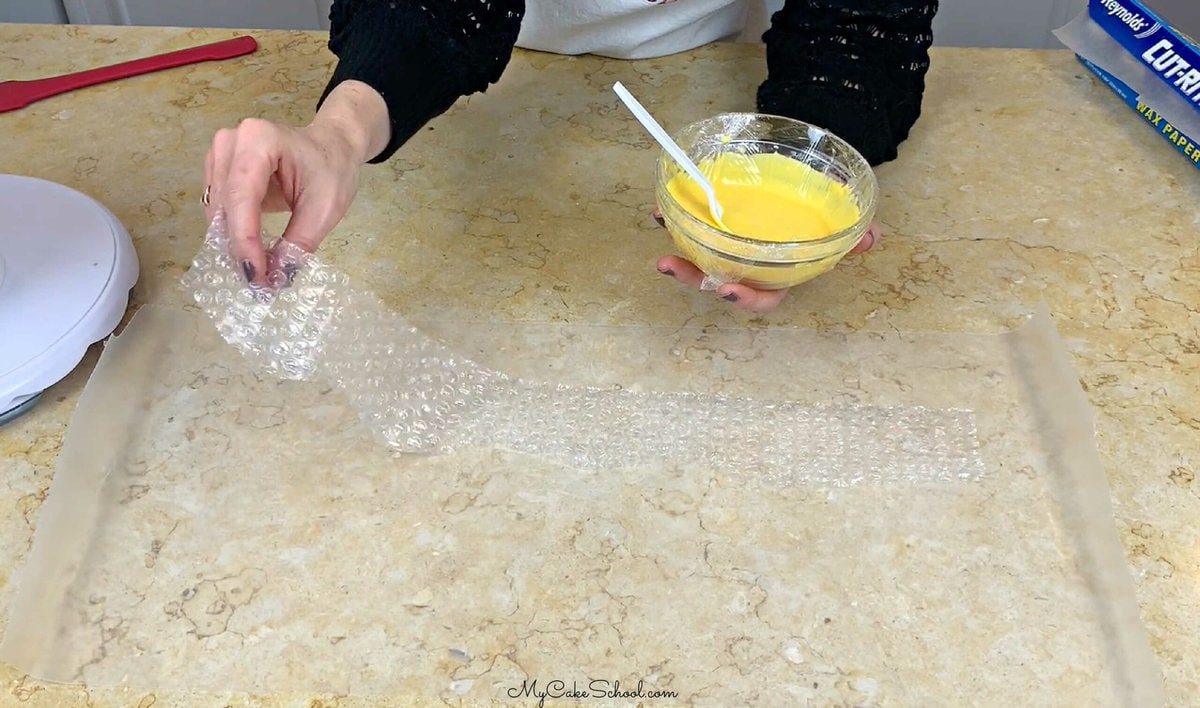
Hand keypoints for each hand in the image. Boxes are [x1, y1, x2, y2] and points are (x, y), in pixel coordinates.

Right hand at [203, 81, 389, 284]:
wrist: (331, 147)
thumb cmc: (332, 169)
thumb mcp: (325, 208)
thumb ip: (298, 243)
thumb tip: (275, 277)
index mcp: (260, 139)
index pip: (242, 196)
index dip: (245, 240)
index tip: (255, 275)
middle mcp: (232, 142)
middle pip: (225, 205)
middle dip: (239, 248)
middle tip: (258, 284)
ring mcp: (220, 153)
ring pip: (216, 210)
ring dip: (232, 244)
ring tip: (256, 272)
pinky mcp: (218, 169)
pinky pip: (218, 208)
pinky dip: (231, 234)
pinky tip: (248, 253)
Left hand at [652, 213, 880, 311]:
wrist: (805, 186)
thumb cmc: (817, 213)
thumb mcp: (836, 223)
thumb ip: (852, 233)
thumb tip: (871, 237)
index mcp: (776, 273)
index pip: (762, 296)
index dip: (746, 298)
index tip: (729, 290)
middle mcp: (748, 264)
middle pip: (716, 280)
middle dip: (691, 276)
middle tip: (670, 265)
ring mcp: (728, 245)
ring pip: (698, 254)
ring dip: (676, 244)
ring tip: (660, 225)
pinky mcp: (716, 224)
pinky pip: (692, 227)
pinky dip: (676, 219)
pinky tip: (662, 208)